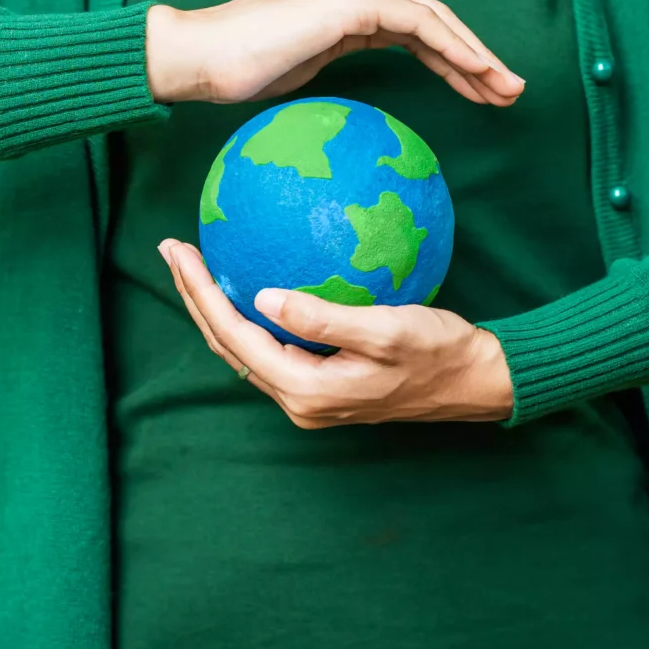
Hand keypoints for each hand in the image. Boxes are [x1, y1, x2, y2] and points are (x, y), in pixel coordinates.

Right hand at [142, 0, 524, 106]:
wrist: (201, 56)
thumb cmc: (242, 67)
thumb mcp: (308, 58)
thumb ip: (345, 49)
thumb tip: (378, 75)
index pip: (415, 21)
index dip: (454, 57)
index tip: (483, 90)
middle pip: (433, 18)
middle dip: (477, 57)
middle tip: (511, 92)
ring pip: (435, 19)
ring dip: (477, 57)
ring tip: (506, 92)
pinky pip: (420, 25)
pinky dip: (454, 51)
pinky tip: (478, 75)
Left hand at [157, 238, 514, 425]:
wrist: (476, 383)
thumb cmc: (439, 352)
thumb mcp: (386, 330)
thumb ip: (323, 319)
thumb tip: (262, 297)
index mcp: (305, 390)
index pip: (233, 336)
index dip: (200, 292)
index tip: (178, 250)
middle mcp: (298, 400)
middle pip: (227, 344)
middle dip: (195, 296)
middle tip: (172, 248)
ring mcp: (308, 395)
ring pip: (244, 347)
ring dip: (216, 305)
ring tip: (195, 262)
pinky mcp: (321, 383)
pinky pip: (269, 344)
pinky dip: (247, 312)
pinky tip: (247, 280)